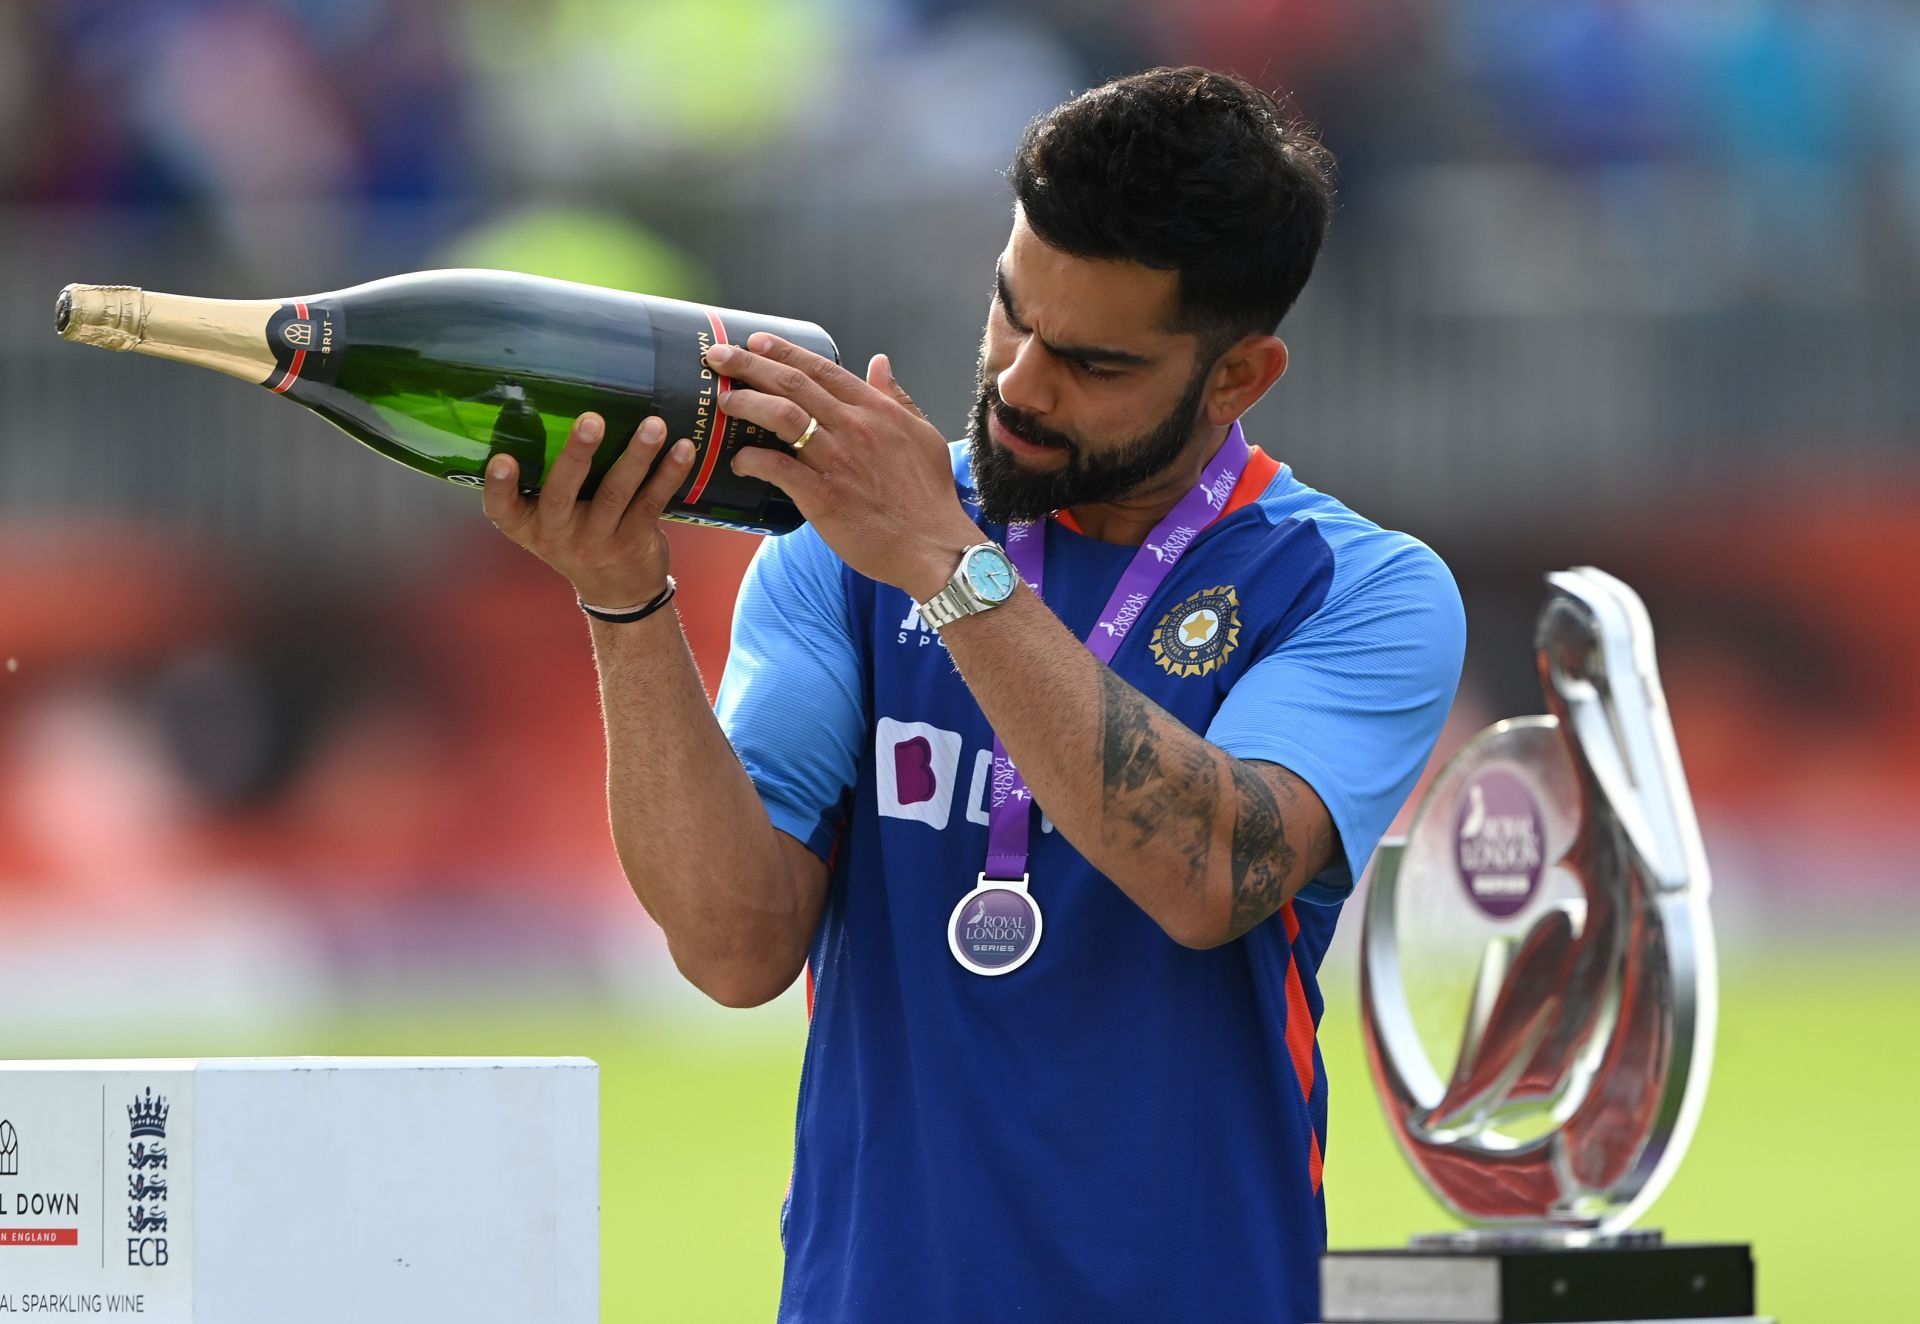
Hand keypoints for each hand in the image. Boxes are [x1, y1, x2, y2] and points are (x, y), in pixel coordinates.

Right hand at [482, 411, 697, 607]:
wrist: (617, 593)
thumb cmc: (578, 536)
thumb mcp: (551, 520)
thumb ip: (552, 480)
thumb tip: (565, 404)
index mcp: (527, 525)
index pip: (502, 509)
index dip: (498, 486)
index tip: (501, 460)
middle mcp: (557, 536)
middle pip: (562, 494)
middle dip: (577, 454)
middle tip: (591, 420)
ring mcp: (596, 541)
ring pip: (615, 493)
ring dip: (636, 456)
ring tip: (653, 425)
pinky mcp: (632, 542)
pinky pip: (651, 503)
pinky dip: (668, 474)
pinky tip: (683, 449)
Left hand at [710, 335, 983, 598]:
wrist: (933, 547)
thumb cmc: (929, 496)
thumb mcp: (922, 434)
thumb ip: (896, 397)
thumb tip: (879, 363)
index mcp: (876, 410)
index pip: (821, 368)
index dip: (783, 351)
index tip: (755, 341)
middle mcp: (854, 427)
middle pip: (793, 383)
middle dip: (749, 364)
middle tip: (718, 357)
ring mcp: (837, 460)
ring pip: (782, 416)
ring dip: (746, 403)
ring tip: (723, 400)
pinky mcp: (822, 497)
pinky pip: (777, 468)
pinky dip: (752, 460)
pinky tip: (738, 460)